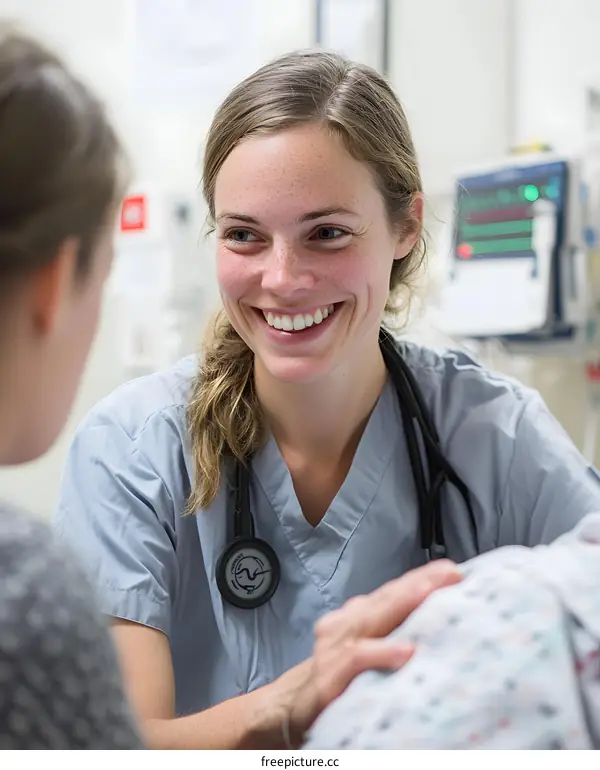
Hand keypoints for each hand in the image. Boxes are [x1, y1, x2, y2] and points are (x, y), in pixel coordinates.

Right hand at [279, 560, 461, 746]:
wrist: (290, 707)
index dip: (423, 578)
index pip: (394, 591)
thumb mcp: (368, 651)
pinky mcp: (328, 677)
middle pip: (387, 598)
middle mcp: (347, 623)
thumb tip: (442, 621)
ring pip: (371, 618)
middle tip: (450, 575)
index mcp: (360, 616)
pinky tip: (405, 652)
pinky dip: (380, 652)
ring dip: (401, 603)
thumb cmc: (341, 677)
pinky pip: (356, 659)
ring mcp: (334, 647)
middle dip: (419, 583)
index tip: (454, 572)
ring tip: (429, 593)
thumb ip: (395, 632)